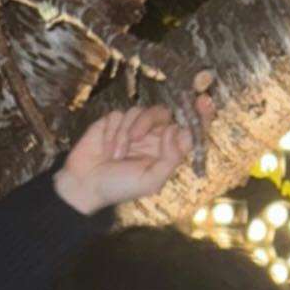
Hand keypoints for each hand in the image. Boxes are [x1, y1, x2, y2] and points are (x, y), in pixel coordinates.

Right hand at [53, 94, 214, 215]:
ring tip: (116, 155)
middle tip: (136, 139)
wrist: (84, 184)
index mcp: (165, 152)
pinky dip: (114, 132)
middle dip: (150, 123)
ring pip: (140, 111)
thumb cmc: (119, 187)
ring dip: (126, 134)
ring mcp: (133, 127)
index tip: (204, 101)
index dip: (198, 115)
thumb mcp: (150, 181)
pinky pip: (121, 114)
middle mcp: (153, 137)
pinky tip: (107, 148)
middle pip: (163, 114)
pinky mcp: (114, 121)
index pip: (187, 129)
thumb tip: (180, 131)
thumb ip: (170, 158)